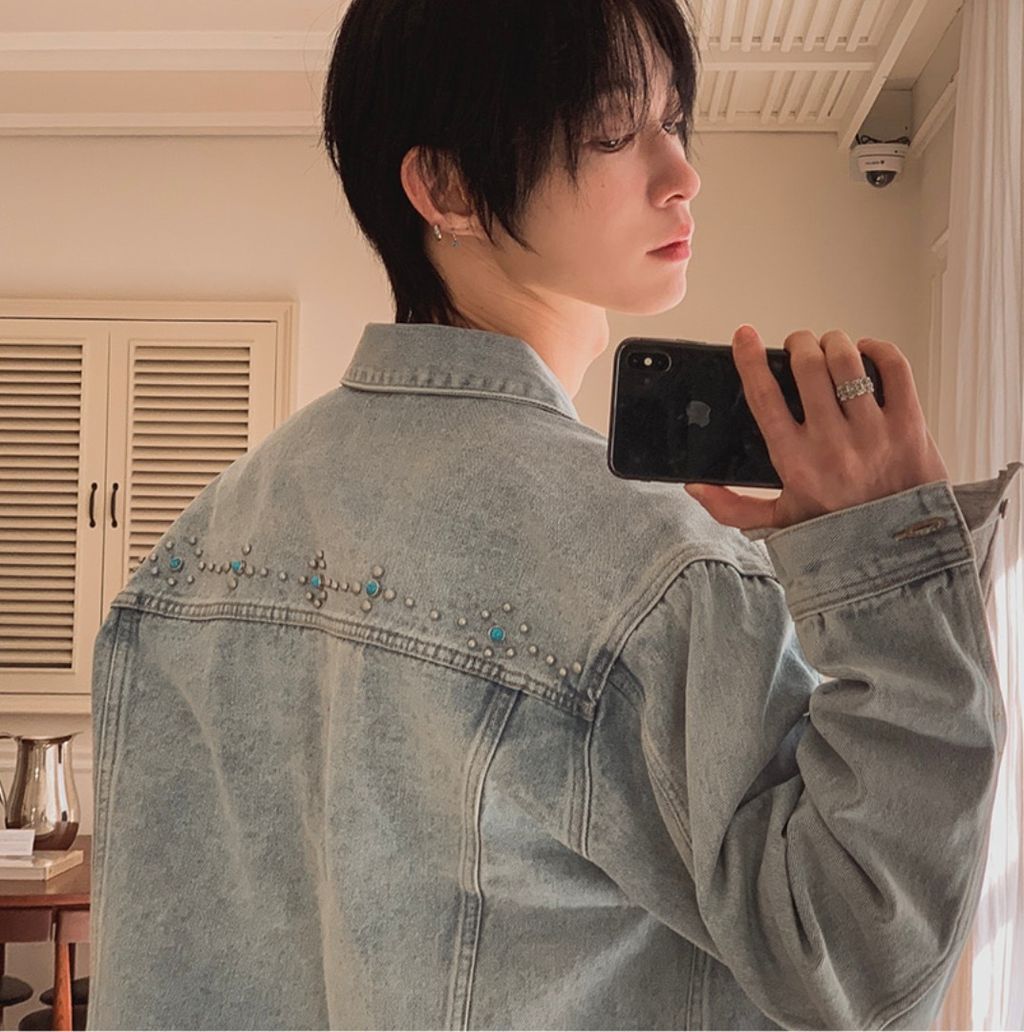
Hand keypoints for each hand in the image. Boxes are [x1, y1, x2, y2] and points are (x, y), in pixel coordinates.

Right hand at [684, 325, 950, 531]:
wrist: (900, 551)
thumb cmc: (838, 532)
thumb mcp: (780, 523)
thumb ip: (732, 507)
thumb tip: (694, 487)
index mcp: (795, 462)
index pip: (764, 398)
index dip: (750, 360)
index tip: (744, 337)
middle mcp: (832, 444)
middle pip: (807, 368)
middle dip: (798, 344)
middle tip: (797, 345)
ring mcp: (873, 432)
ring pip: (848, 362)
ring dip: (834, 343)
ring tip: (830, 347)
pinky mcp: (910, 425)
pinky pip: (894, 369)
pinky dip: (878, 350)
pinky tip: (867, 353)